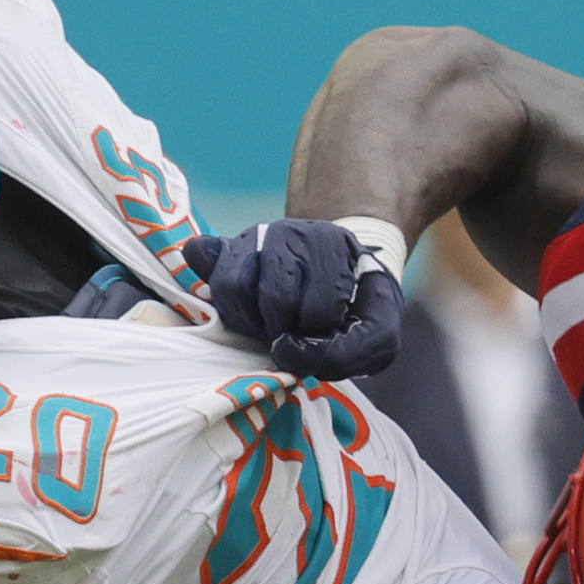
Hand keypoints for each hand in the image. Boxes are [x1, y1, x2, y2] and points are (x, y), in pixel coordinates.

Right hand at [181, 219, 404, 378]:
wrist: (341, 272)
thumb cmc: (358, 307)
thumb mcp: (377, 334)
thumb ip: (347, 352)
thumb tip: (283, 352)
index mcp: (335, 246)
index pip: (320, 305)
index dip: (319, 332)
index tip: (324, 332)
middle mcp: (291, 232)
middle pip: (275, 297)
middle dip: (282, 330)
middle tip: (292, 333)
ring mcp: (254, 235)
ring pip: (233, 286)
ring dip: (249, 321)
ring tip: (266, 326)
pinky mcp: (226, 246)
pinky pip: (206, 267)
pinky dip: (220, 300)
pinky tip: (244, 311)